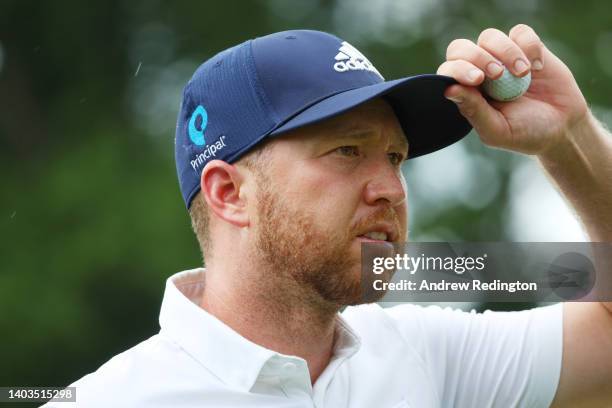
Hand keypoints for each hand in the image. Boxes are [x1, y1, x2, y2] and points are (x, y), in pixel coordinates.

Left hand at [438, 24, 588, 154]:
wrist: (563, 127)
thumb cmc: (525, 133)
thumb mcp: (497, 130)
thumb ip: (473, 111)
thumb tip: (449, 90)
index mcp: (466, 92)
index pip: (448, 71)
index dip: (458, 69)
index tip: (477, 80)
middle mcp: (479, 71)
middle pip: (460, 48)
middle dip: (477, 57)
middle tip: (497, 74)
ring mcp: (501, 57)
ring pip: (489, 37)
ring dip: (506, 52)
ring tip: (523, 73)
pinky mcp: (526, 47)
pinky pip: (520, 32)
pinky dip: (529, 46)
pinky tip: (537, 67)